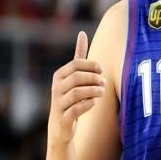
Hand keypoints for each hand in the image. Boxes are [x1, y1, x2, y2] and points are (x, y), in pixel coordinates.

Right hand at [48, 31, 105, 145]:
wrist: (61, 126)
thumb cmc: (71, 96)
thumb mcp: (74, 75)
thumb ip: (79, 56)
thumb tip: (82, 33)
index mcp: (59, 75)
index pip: (76, 64)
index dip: (91, 65)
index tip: (101, 70)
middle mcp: (56, 88)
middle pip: (77, 77)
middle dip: (94, 78)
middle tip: (104, 83)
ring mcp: (58, 103)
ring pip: (77, 93)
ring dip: (93, 91)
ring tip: (102, 92)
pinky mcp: (62, 118)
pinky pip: (76, 109)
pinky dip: (88, 104)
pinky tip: (95, 102)